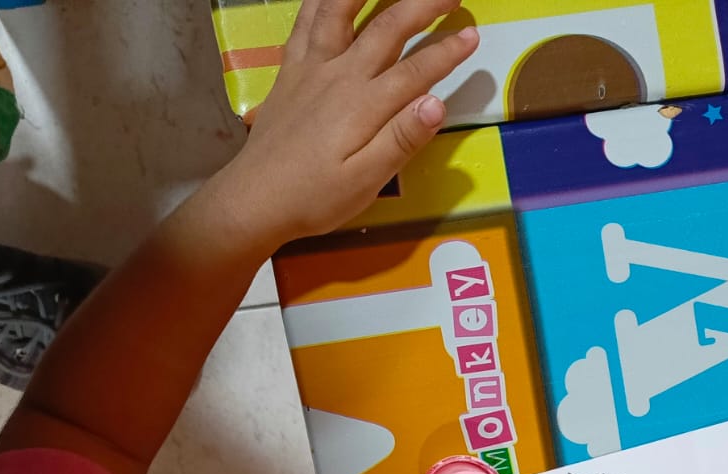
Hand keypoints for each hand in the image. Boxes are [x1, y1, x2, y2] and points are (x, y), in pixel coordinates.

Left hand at [223, 0, 479, 245]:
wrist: (254, 200)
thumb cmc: (314, 198)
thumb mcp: (365, 181)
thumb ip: (401, 140)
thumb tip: (437, 103)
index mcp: (363, 105)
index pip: (416, 70)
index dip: (448, 52)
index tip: (473, 35)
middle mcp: (338, 75)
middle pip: (387, 27)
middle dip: (423, 4)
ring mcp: (310, 67)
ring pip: (339, 9)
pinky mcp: (290, 69)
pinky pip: (306, 20)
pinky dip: (321, 0)